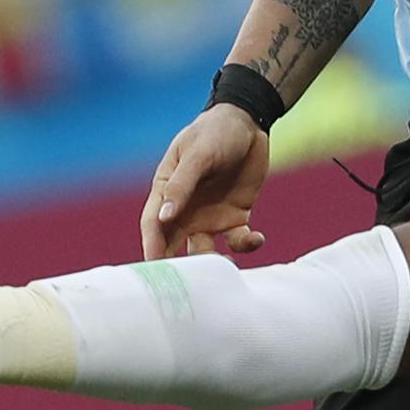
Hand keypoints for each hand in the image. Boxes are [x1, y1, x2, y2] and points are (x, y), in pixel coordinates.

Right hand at [139, 104, 270, 259]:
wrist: (249, 123)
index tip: (154, 267)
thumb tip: (165, 218)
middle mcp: (185, 210)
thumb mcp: (198, 154)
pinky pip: (237, 240)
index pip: (154, 224)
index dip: (152, 246)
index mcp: (166, 191)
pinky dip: (246, 245)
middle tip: (187, 285)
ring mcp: (210, 216)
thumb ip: (182, 185)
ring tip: (226, 266)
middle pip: (175, 245)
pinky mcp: (236, 217)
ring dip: (214, 262)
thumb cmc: (215, 133)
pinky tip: (257, 239)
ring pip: (206, 250)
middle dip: (179, 265)